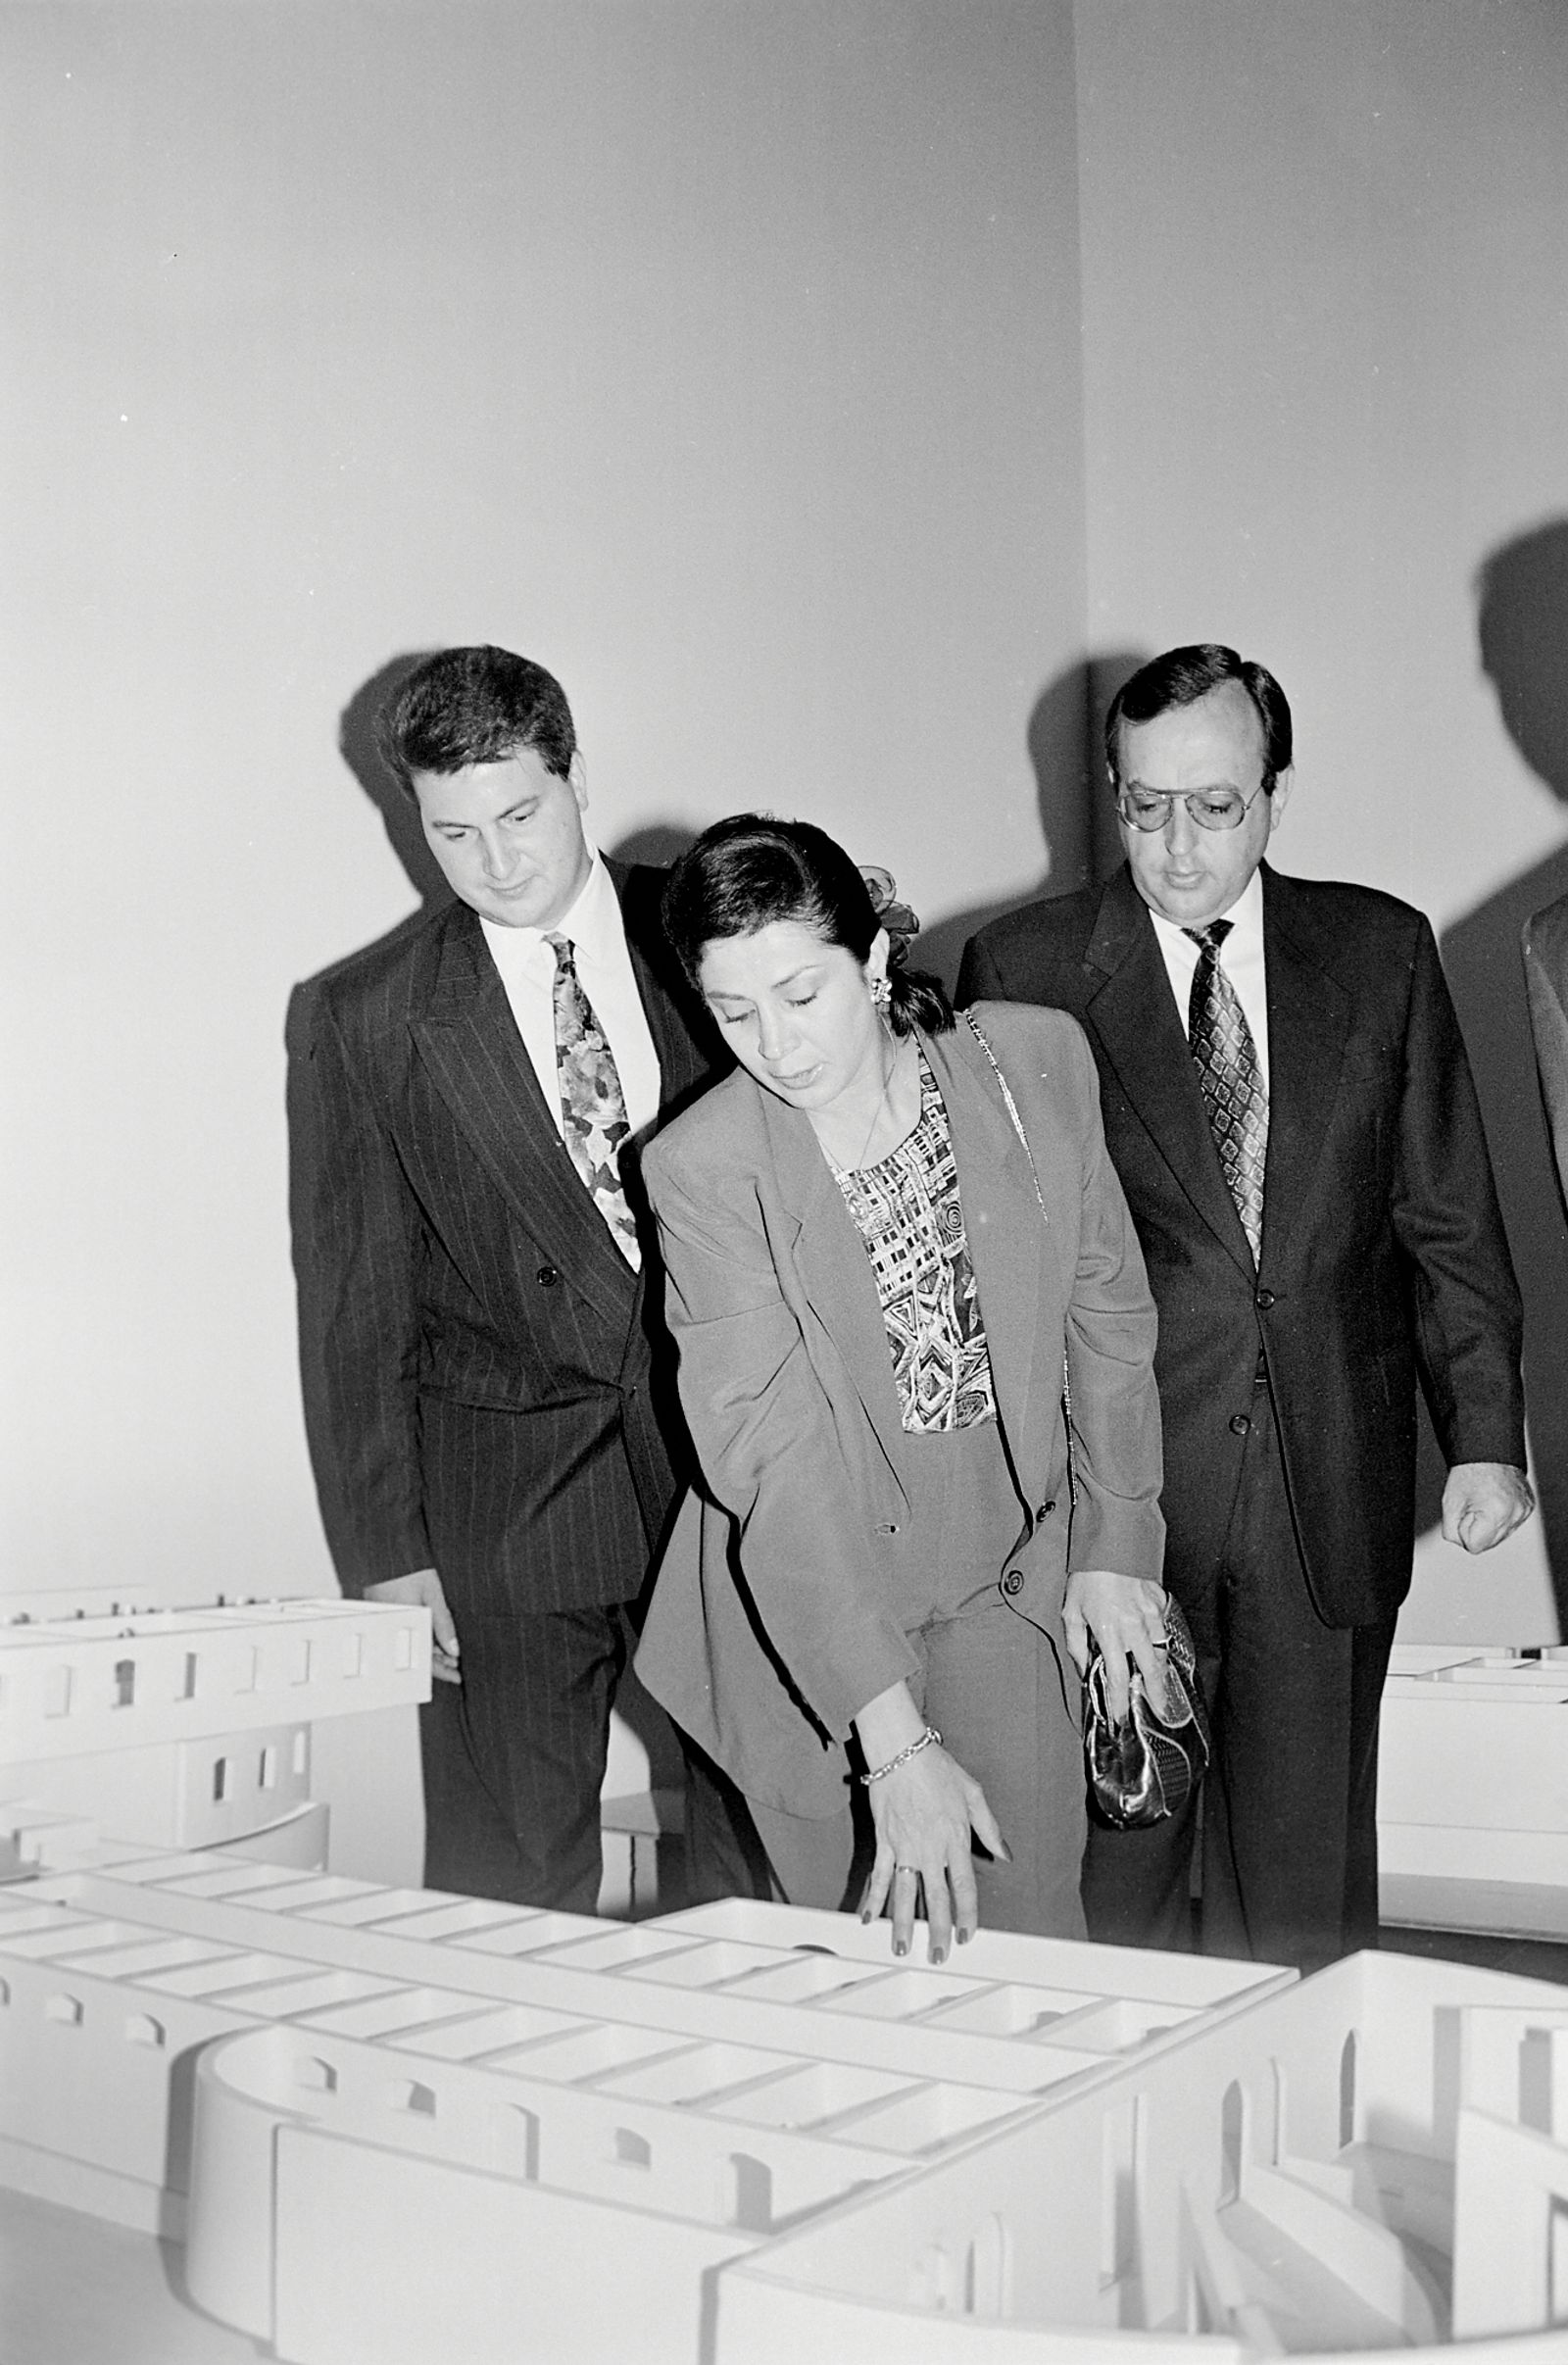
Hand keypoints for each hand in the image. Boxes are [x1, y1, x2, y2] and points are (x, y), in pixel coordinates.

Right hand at [364, 1567, 461, 1682]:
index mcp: (405, 1627)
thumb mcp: (433, 1594)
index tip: (456, 1676)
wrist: (387, 1554)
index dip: (443, 1670)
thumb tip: (454, 1649)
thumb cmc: (408, 1570)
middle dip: (440, 1663)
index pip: (425, 1660)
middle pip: (418, 1655)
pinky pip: (406, 1635)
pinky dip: (421, 1639)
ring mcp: (390, 1623)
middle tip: (457, 1666)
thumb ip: (444, 1622)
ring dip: (431, 1651)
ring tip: (449, 1654)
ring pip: (413, 1645)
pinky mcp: (387, 1616)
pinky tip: (433, 1638)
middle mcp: (395, 1629)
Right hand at [858, 1743, 1008, 1965]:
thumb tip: (1004, 1854)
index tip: (967, 1934)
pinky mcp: (884, 1841)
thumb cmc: (937, 1768)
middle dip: (938, 1931)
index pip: (964, 1887)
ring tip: (903, 1948)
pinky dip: (874, 1898)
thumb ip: (989, 1828)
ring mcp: (904, 1847)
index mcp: (955, 1839)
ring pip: (905, 1894)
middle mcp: (930, 1848)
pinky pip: (880, 1875)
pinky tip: (869, 1917)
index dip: (967, 1915)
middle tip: (938, 1955)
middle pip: (935, 1899)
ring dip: (904, 1924)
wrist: (901, 1751)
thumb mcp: (973, 1793)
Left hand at [1063, 1569, 1168, 1720]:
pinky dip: (1162, 1641)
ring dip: (1161, 1670)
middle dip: (1157, 1694)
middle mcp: (1134, 1628)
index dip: (1119, 1703)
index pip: (1116, 1678)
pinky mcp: (1159, 1601)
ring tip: (1160, 1683)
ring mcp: (1150, 1614)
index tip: (1121, 1718)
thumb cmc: (1087, 1575)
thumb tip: (1084, 1668)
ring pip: (1161, 1651)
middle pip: (1150, 1671)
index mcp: (1110, 1633)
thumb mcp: (1070, 1610)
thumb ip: (1077, 1644)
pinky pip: (1164, 1627)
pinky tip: (1158, 1646)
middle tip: (1160, 1709)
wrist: (1111, 1541)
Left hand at [1440, 1462, 1533, 1553]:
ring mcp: (1524, 1511)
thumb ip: (1453, 1532)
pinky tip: (1494, 1501)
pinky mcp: (1528, 1507)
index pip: (1474, 1546)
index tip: (1465, 1512)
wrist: (1487, 1450)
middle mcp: (1515, 1514)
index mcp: (1496, 1514)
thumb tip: (1463, 1542)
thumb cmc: (1468, 1472)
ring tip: (1484, 1502)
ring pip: (1500, 1535)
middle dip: (1477, 1529)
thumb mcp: (1450, 1505)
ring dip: (1489, 1523)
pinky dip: (1500, 1516)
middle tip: (1474, 1506)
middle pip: (1488, 1544)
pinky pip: (1510, 1523)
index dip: (1464, 1530)